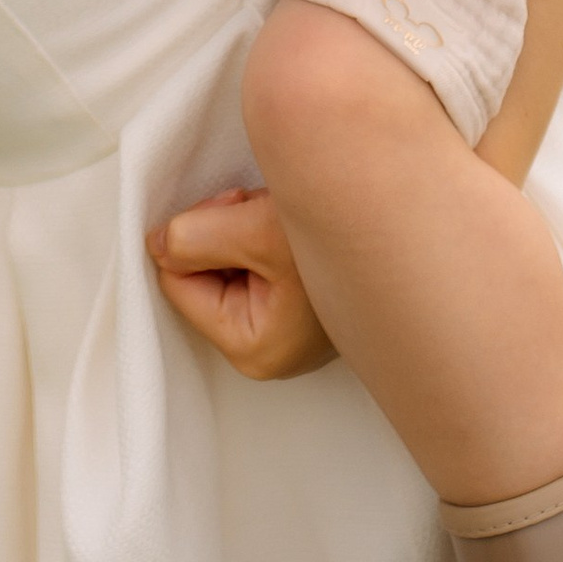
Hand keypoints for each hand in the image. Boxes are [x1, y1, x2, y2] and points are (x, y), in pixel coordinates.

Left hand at [149, 185, 337, 379]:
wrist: (406, 216)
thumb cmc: (344, 234)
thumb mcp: (255, 231)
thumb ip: (193, 239)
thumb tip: (156, 245)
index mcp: (254, 348)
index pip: (178, 282)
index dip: (193, 235)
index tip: (236, 212)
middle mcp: (270, 349)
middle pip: (201, 273)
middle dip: (220, 232)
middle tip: (263, 212)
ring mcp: (288, 329)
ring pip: (227, 262)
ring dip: (243, 227)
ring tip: (285, 218)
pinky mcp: (302, 306)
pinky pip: (255, 262)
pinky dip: (264, 233)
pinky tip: (296, 227)